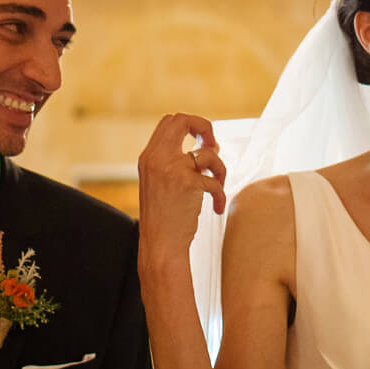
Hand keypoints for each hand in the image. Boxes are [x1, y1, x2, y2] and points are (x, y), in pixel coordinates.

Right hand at [137, 113, 227, 263]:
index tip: (201, 141)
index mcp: (148, 157)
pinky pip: (216, 180)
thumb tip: (212, 145)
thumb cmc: (164, 219)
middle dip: (205, 128)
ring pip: (209, 152)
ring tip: (218, 185)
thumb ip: (177, 162)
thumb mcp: (161, 184)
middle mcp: (156, 158)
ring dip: (220, 168)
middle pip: (183, 120)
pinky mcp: (188, 184)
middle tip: (213, 147)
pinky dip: (221, 195)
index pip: (169, 121)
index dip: (190, 124)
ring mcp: (171, 169)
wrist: (160, 247)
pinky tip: (218, 208)